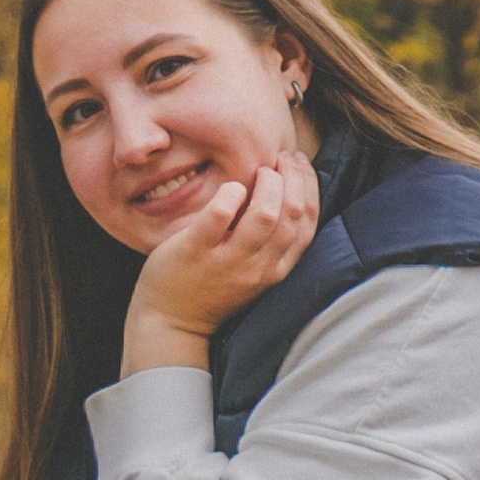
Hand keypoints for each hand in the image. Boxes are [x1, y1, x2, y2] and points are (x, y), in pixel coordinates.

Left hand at [122, 146, 317, 373]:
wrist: (171, 324)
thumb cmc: (213, 289)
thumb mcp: (253, 270)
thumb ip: (270, 240)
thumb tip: (285, 190)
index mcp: (276, 270)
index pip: (307, 224)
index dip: (309, 187)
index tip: (299, 163)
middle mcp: (258, 268)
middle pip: (292, 215)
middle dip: (294, 178)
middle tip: (282, 155)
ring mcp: (227, 261)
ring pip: (264, 216)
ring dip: (268, 185)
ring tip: (260, 169)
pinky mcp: (195, 252)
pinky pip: (218, 218)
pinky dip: (228, 196)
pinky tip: (230, 186)